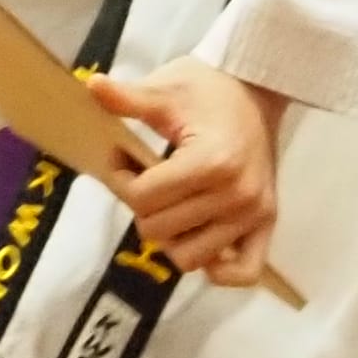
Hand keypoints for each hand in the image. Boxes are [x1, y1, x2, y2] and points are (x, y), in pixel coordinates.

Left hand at [92, 58, 287, 286]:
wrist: (256, 90)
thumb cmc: (208, 90)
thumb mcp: (166, 90)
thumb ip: (128, 98)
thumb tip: (90, 85)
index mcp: (211, 161)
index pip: (143, 199)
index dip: (120, 179)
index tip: (121, 158)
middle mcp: (236, 195)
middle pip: (158, 230)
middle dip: (141, 205)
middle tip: (144, 178)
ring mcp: (254, 213)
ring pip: (189, 257)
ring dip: (170, 236)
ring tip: (170, 204)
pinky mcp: (267, 223)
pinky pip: (242, 272)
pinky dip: (217, 267)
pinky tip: (199, 238)